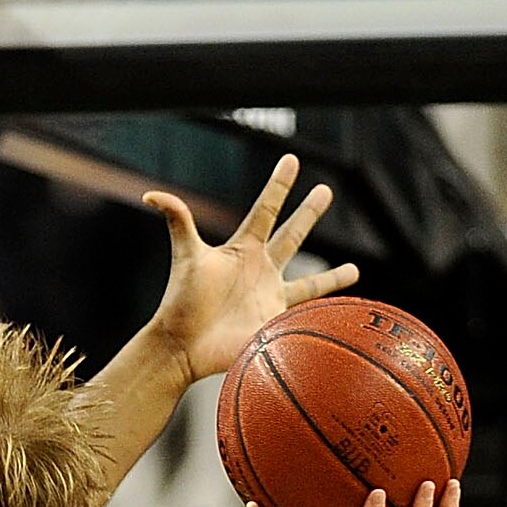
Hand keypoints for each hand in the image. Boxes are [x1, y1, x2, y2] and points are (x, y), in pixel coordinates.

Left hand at [143, 158, 359, 386]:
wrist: (183, 346)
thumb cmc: (181, 303)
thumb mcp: (186, 256)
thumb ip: (178, 221)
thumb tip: (152, 193)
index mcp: (243, 249)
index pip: (266, 209)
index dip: (279, 186)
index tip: (292, 160)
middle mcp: (261, 270)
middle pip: (292, 235)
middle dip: (309, 213)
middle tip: (325, 190)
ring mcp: (271, 298)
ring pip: (311, 284)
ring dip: (333, 278)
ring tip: (355, 271)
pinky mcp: (276, 324)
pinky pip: (307, 316)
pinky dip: (325, 314)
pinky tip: (346, 313)